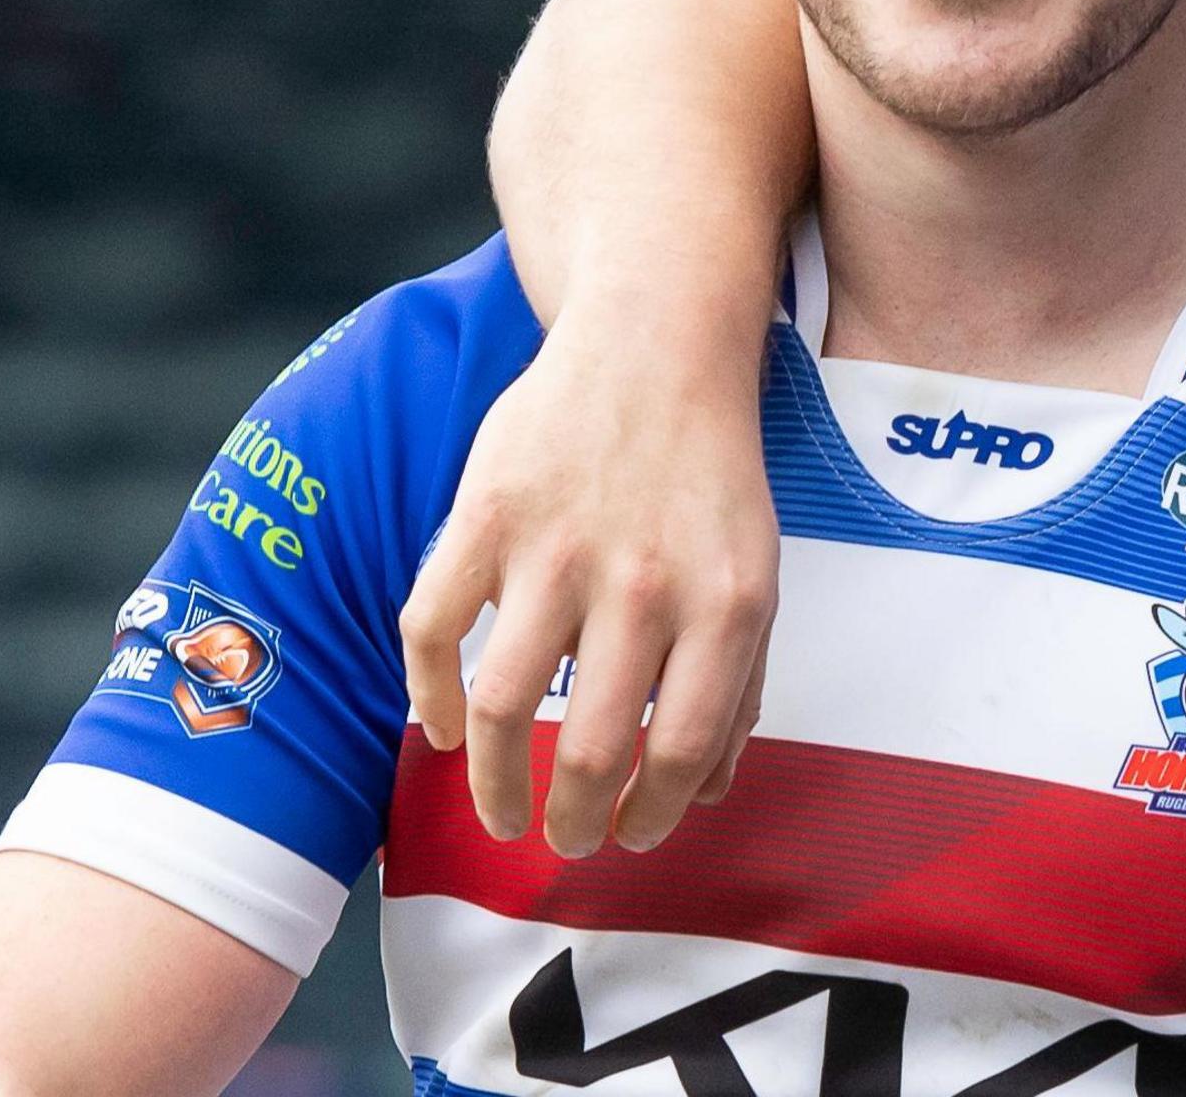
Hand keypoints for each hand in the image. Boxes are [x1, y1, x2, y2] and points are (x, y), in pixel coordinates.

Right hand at [400, 306, 779, 856]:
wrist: (656, 344)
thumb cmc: (708, 474)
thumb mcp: (757, 573)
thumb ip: (738, 683)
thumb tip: (700, 792)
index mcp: (724, 604)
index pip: (685, 753)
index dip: (653, 815)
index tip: (631, 836)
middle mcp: (643, 584)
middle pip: (594, 749)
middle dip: (575, 823)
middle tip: (565, 840)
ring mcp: (557, 549)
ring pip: (506, 707)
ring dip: (497, 784)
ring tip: (501, 811)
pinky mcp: (485, 514)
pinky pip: (434, 630)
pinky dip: (429, 696)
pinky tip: (444, 730)